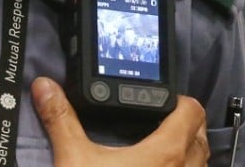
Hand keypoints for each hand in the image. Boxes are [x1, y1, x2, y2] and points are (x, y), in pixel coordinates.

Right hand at [32, 77, 209, 166]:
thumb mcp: (74, 159)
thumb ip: (61, 120)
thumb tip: (44, 86)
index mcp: (167, 152)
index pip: (192, 111)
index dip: (180, 100)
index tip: (162, 100)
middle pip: (201, 135)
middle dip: (186, 124)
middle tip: (162, 120)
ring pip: (200, 163)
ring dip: (188, 151)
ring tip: (162, 147)